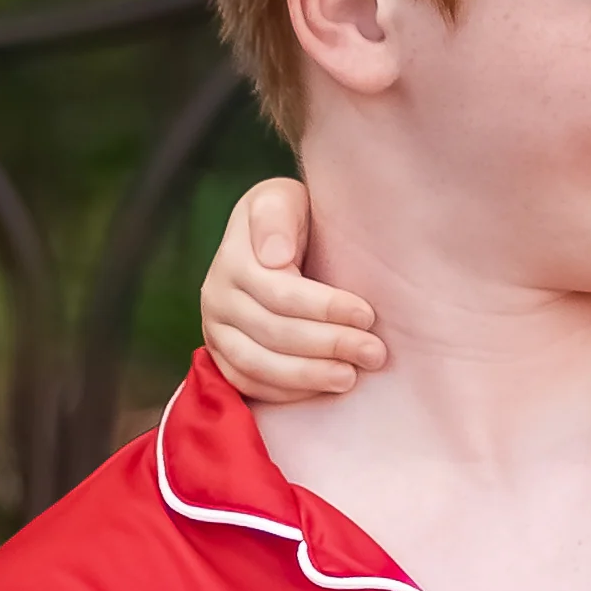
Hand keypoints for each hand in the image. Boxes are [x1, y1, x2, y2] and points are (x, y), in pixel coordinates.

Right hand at [199, 175, 388, 403]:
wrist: (267, 242)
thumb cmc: (289, 219)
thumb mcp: (284, 199)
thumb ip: (278, 218)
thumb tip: (274, 258)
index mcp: (234, 257)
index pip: (280, 293)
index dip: (326, 308)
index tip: (367, 315)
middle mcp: (217, 295)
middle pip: (273, 332)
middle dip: (329, 344)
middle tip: (374, 352)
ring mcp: (215, 328)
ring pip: (258, 364)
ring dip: (308, 376)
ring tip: (350, 377)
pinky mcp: (221, 355)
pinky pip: (248, 383)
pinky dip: (285, 392)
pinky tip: (322, 389)